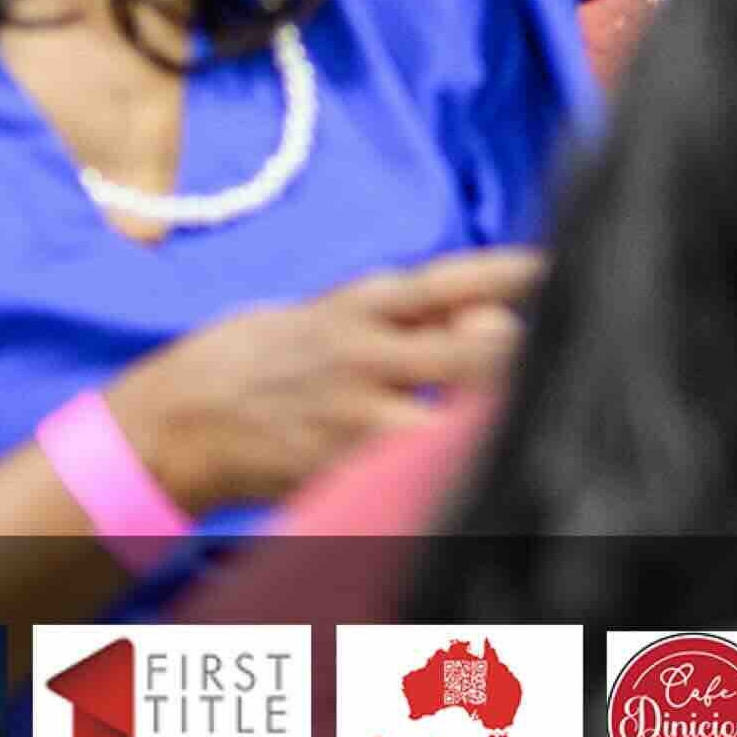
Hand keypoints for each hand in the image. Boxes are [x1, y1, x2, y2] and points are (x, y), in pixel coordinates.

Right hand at [103, 250, 537, 509]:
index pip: (451, 282)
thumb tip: (485, 308)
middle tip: (556, 350)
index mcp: (358, 305)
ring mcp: (354, 418)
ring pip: (455, 419)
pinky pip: (413, 470)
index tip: (560, 265)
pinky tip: (469, 465)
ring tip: (517, 413)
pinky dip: (445, 465)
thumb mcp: (325, 313)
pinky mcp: (342, 470)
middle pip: (477, 350)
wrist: (176, 421)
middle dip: (519, 352)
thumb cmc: (259, 358)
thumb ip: (401, 314)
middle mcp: (364, 356)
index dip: (512, 274)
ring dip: (489, 414)